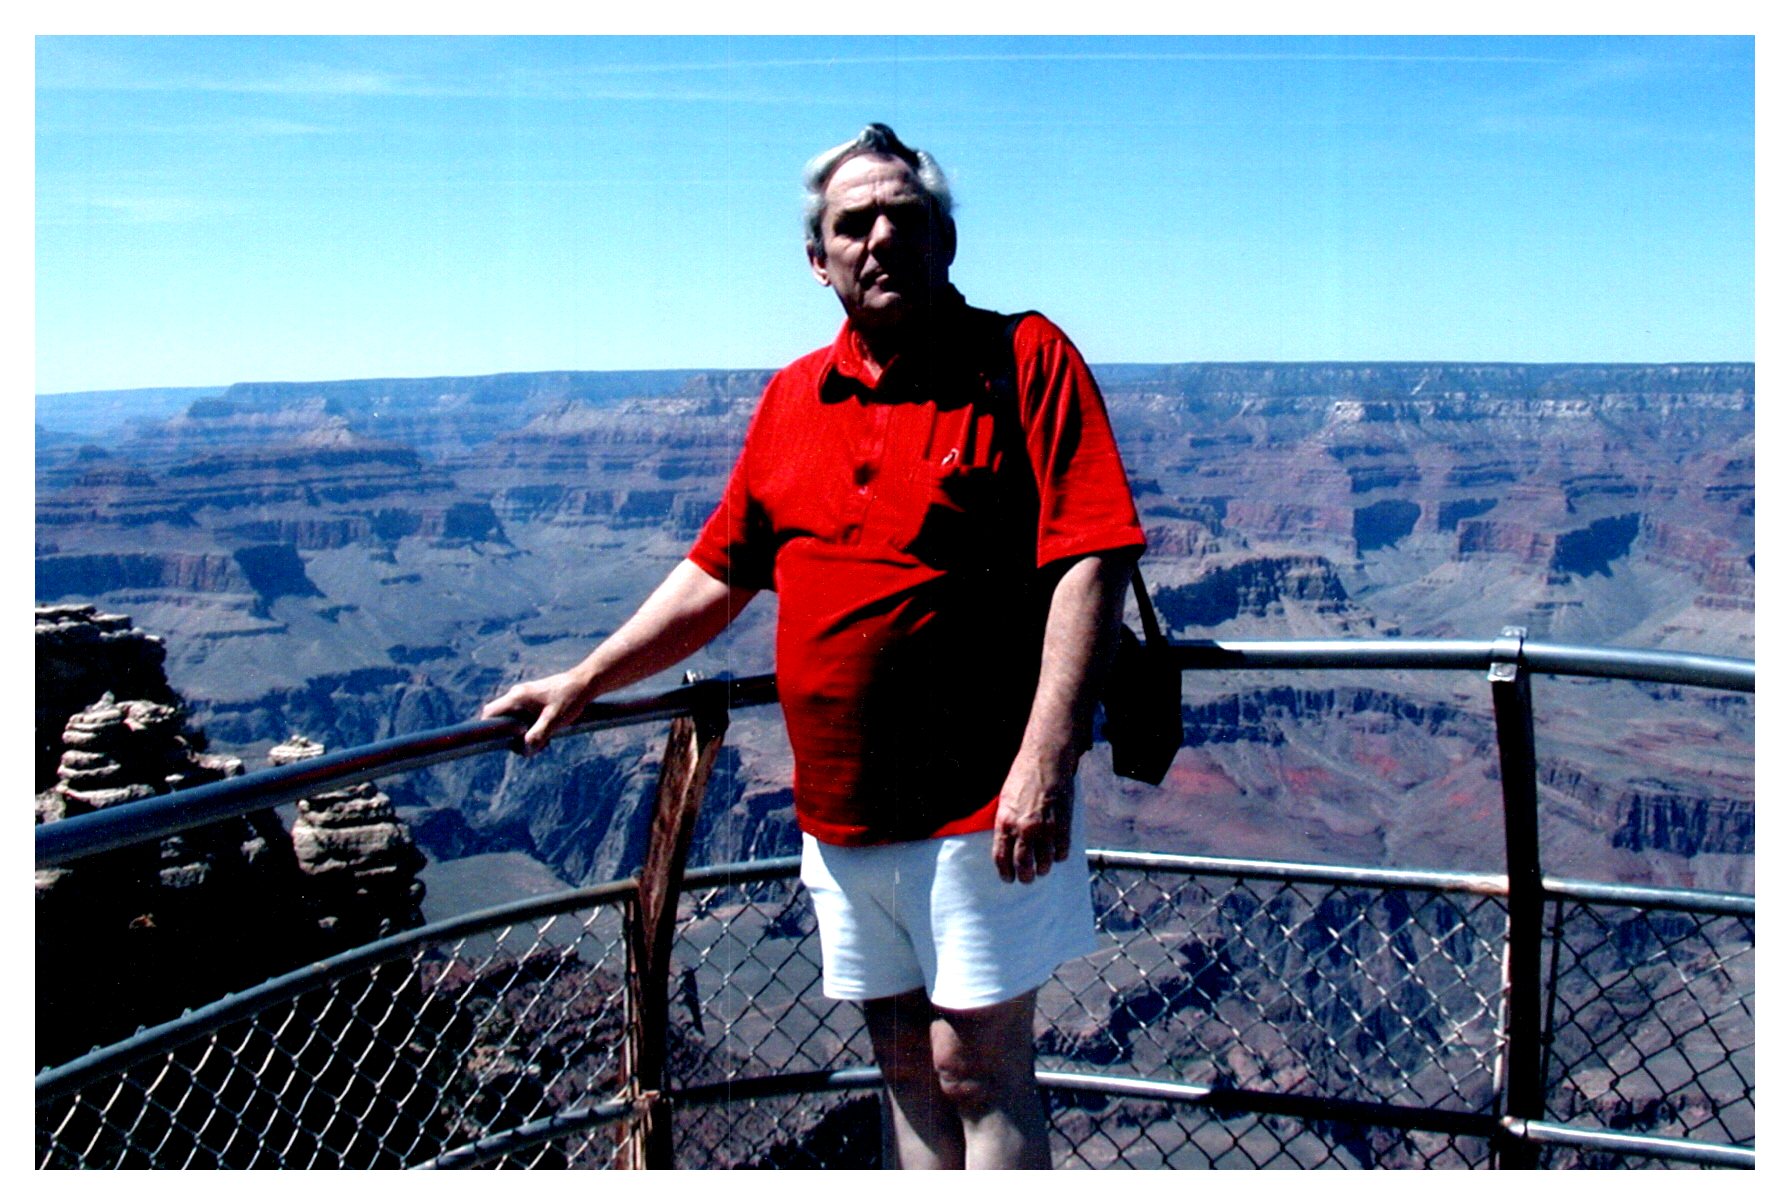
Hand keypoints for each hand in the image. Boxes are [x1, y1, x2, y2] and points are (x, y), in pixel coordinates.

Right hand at [480, 670, 594, 754]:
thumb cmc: (570, 698)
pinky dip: (532, 729)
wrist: (585, 683)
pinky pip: (524, 719)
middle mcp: (517, 696)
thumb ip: (538, 736)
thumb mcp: (554, 720)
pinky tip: (548, 734)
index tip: (501, 742)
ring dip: (525, 735)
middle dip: (513, 737)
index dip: (488, 729)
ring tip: (545, 740)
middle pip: (502, 721)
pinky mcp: (533, 702)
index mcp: (517, 697)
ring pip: (514, 722)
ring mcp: (525, 698)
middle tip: (533, 745)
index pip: (490, 712)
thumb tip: (524, 751)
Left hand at [992, 751, 1075, 884]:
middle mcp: (1024, 829)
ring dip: (1043, 869)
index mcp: (1005, 822)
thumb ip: (1006, 823)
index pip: (1001, 858)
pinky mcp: (1063, 825)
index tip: (1008, 878)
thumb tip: (1007, 844)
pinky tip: (1057, 855)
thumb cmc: (1023, 777)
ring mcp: (1045, 828)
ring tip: (1043, 869)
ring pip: (1045, 862)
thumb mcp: (1005, 800)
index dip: (1005, 872)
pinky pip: (1061, 851)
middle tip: (1027, 879)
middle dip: (1025, 876)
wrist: (1046, 760)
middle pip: (1023, 865)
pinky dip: (1059, 856)